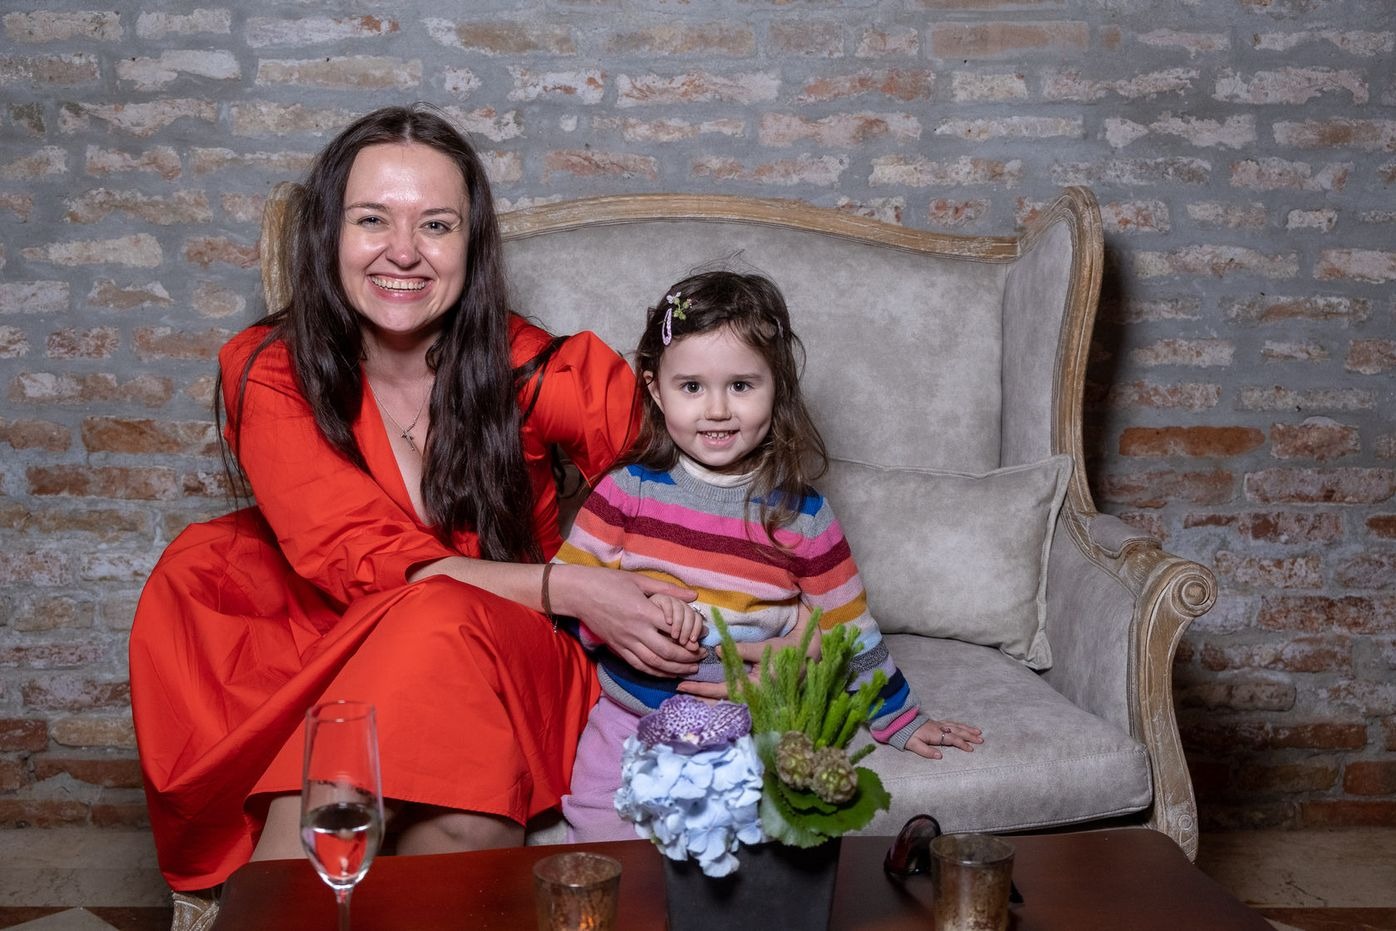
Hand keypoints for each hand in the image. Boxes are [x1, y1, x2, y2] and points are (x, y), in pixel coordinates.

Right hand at [551, 564, 701, 676]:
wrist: (578, 593)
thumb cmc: (608, 582)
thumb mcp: (639, 580)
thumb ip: (667, 590)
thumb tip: (694, 596)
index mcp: (643, 611)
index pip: (674, 629)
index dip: (692, 636)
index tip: (703, 638)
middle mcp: (635, 631)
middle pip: (667, 652)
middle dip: (688, 658)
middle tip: (701, 657)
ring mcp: (625, 642)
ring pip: (654, 663)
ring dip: (675, 669)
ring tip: (690, 669)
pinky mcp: (617, 649)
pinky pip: (639, 666)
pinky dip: (656, 672)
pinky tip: (667, 673)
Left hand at [677, 604, 821, 698]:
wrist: (810, 657)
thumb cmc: (788, 652)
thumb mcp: (766, 649)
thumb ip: (742, 651)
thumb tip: (718, 652)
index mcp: (754, 688)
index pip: (720, 691)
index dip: (700, 690)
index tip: (681, 686)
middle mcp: (752, 695)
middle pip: (719, 700)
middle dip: (698, 697)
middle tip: (677, 691)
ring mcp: (754, 694)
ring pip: (725, 699)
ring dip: (706, 696)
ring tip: (688, 693)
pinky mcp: (756, 689)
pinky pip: (733, 694)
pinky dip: (719, 693)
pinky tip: (708, 691)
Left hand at [904, 719, 983, 760]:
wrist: (899, 722)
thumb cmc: (906, 735)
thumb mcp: (914, 745)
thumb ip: (927, 751)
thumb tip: (941, 756)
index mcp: (935, 734)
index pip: (952, 739)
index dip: (962, 744)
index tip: (972, 749)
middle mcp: (939, 728)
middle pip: (957, 731)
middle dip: (970, 735)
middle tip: (981, 739)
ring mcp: (938, 724)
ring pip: (956, 725)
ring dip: (968, 729)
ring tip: (978, 732)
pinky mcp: (936, 722)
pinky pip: (952, 722)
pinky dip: (960, 724)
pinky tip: (964, 726)